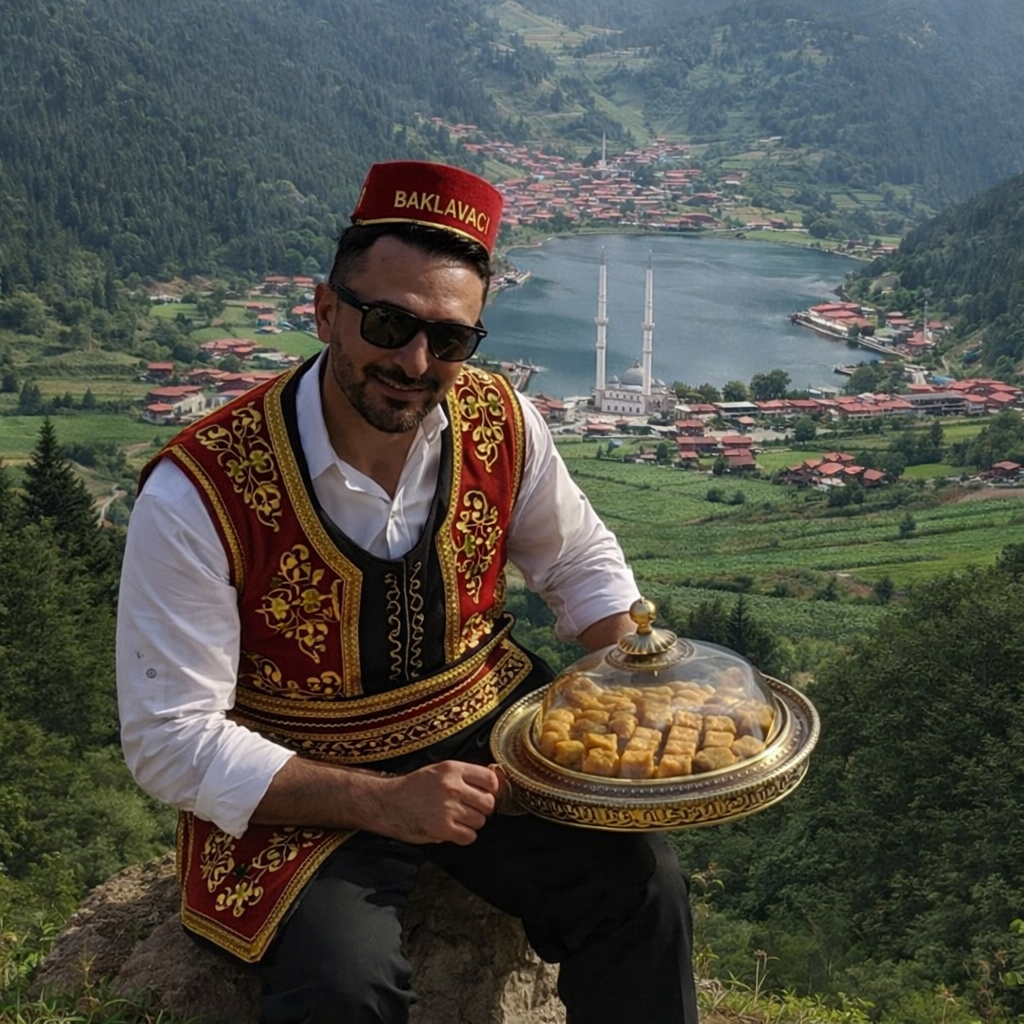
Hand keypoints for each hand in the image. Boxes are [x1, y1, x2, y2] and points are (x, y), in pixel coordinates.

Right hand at [374, 760, 499, 845]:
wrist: (387, 802)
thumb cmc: (413, 787)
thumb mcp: (438, 770)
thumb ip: (463, 776)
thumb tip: (494, 785)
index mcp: (453, 769)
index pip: (491, 779)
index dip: (491, 789)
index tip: (485, 794)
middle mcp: (453, 787)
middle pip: (488, 803)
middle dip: (481, 809)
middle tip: (469, 810)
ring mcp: (448, 808)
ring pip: (480, 821)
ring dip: (471, 824)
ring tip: (457, 820)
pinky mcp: (442, 828)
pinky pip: (469, 836)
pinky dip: (463, 836)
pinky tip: (453, 830)